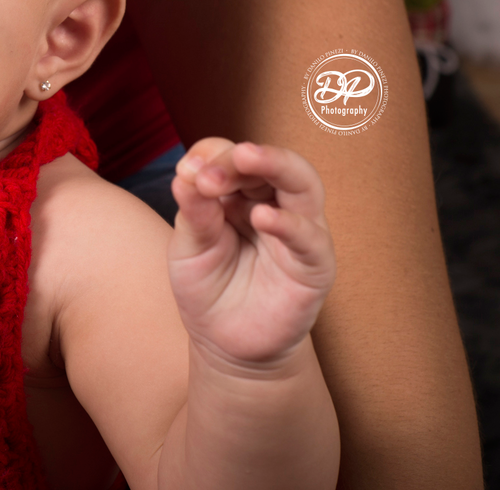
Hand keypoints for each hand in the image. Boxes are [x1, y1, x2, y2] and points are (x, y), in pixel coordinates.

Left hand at [168, 139, 334, 370]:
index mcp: (239, 193)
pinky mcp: (314, 265)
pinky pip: (310, 237)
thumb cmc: (207, 288)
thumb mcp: (189, 248)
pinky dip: (289, 223)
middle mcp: (273, 203)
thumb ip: (194, 213)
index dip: (211, 155)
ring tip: (245, 159)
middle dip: (240, 156)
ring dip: (274, 165)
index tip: (186, 170)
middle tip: (211, 167)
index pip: (231, 157)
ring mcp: (298, 231)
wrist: (224, 344)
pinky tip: (263, 217)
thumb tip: (185, 174)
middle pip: (270, 163)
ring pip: (302, 184)